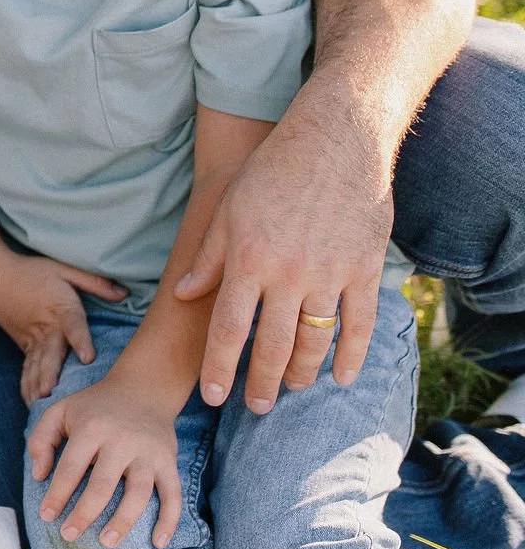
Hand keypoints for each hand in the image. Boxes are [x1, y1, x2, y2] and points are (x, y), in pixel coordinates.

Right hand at [0, 251, 126, 403]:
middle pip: (50, 352)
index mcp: (61, 308)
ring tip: (40, 403)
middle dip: (50, 373)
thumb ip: (95, 282)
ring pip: (35, 365)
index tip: (87, 357)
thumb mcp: (65, 269)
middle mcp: (45, 327)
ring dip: (37, 384)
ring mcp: (32, 339)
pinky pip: (26, 369)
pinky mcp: (24, 346)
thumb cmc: (33, 271)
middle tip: (51, 392)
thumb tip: (125, 294)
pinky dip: (27, 386)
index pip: (73, 325)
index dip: (80, 341)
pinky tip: (31, 402)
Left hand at [29, 373, 184, 548]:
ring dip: (123, 521)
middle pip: (102, 485)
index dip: (57, 495)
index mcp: (91, 428)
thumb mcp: (60, 410)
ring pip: (138, 493)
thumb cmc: (94, 406)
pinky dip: (170, 519)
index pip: (71, 468)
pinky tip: (159, 542)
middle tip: (69, 535)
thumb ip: (41, 439)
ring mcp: (148, 453)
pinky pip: (173, 494)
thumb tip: (39, 476)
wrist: (143, 388)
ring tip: (106, 543)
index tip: (47, 517)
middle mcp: (121, 441)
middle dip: (84, 514)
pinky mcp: (169, 461)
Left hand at [174, 109, 389, 412]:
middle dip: (261, 383)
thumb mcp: (226, 209)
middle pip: (273, 346)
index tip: (214, 396)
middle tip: (255, 407)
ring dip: (303, 373)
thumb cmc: (272, 171)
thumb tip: (182, 296)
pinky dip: (351, 355)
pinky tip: (341, 376)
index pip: (229, 329)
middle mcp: (288, 274)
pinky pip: (359, 323)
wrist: (335, 141)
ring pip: (316, 340)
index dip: (220, 367)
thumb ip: (208, 259)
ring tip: (292, 389)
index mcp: (248, 261)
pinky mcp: (365, 269)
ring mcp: (331, 274)